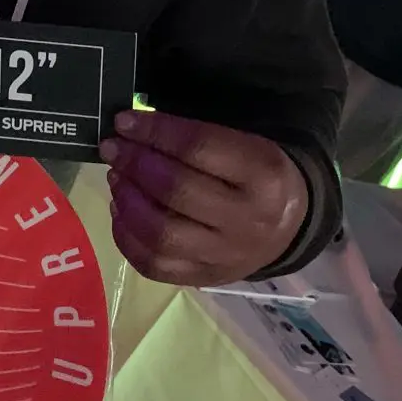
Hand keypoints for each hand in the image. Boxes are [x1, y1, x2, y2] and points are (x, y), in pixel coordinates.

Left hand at [99, 111, 309, 287]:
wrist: (289, 228)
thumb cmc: (258, 174)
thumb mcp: (246, 143)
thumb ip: (196, 136)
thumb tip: (133, 129)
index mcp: (262, 173)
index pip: (198, 147)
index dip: (155, 132)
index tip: (123, 122)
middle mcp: (246, 219)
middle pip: (176, 190)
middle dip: (135, 164)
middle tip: (112, 148)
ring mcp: (225, 256)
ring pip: (161, 234)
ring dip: (127, 201)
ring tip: (116, 178)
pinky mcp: (206, 278)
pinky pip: (154, 265)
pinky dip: (127, 238)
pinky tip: (120, 212)